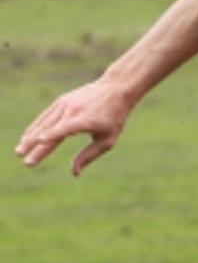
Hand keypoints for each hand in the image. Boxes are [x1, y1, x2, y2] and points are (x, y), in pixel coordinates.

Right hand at [15, 81, 132, 174]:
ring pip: (44, 123)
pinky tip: (27, 137)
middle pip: (49, 129)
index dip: (54, 134)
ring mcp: (65, 104)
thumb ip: (89, 155)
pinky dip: (35, 127)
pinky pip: (45, 116)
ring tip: (20, 150)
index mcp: (87, 120)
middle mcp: (73, 111)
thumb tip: (74, 173)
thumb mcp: (107, 140)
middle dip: (34, 143)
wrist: (114, 89)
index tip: (41, 141)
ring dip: (30, 137)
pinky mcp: (61, 101)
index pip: (67, 128)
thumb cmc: (114, 118)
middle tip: (22, 156)